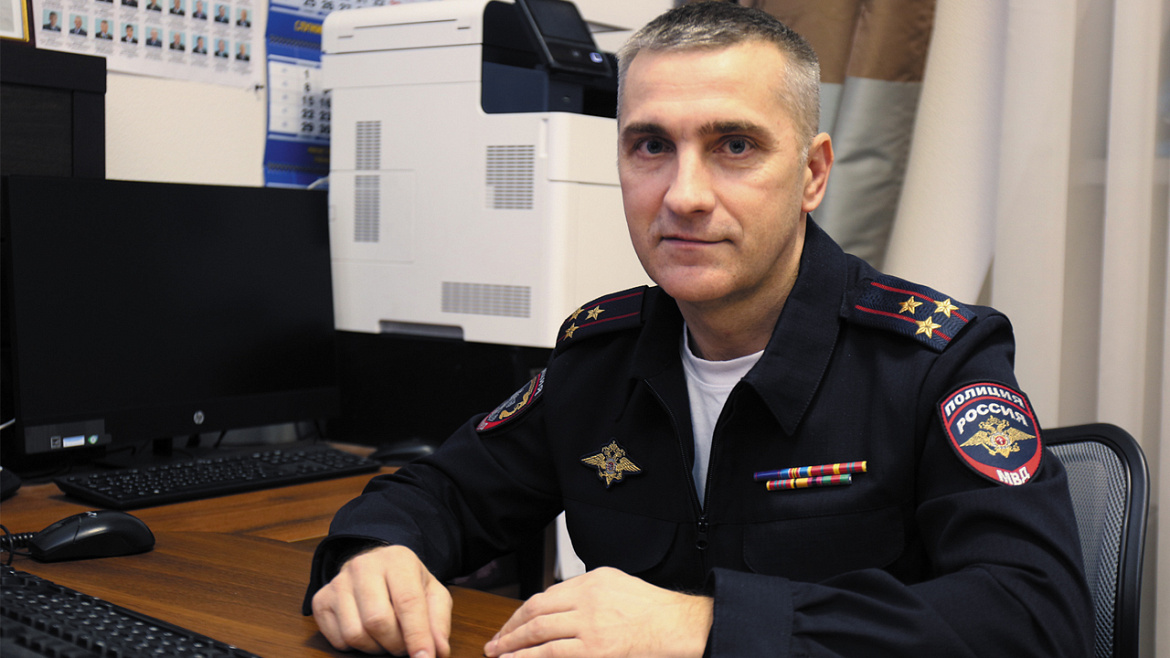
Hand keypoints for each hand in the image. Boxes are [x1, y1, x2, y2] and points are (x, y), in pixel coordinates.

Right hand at [311, 544, 451, 656]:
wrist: (375, 566)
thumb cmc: (406, 583)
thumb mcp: (432, 593)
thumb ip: (438, 621)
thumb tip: (438, 650)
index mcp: (397, 560)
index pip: (408, 602)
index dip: (417, 636)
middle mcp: (363, 566)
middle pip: (378, 621)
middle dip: (396, 644)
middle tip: (404, 647)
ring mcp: (338, 582)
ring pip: (356, 634)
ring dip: (375, 647)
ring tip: (386, 638)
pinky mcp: (321, 599)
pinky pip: (338, 639)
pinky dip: (355, 647)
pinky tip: (366, 633)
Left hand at [484, 566, 711, 657]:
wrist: (679, 626)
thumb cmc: (653, 610)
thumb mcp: (617, 585)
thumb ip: (588, 592)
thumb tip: (559, 605)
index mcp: (591, 582)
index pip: (545, 596)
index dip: (521, 613)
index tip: (510, 625)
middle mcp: (587, 600)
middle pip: (536, 613)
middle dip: (510, 629)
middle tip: (495, 643)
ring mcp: (589, 626)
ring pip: (538, 634)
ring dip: (513, 646)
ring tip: (498, 654)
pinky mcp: (594, 651)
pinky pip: (551, 654)